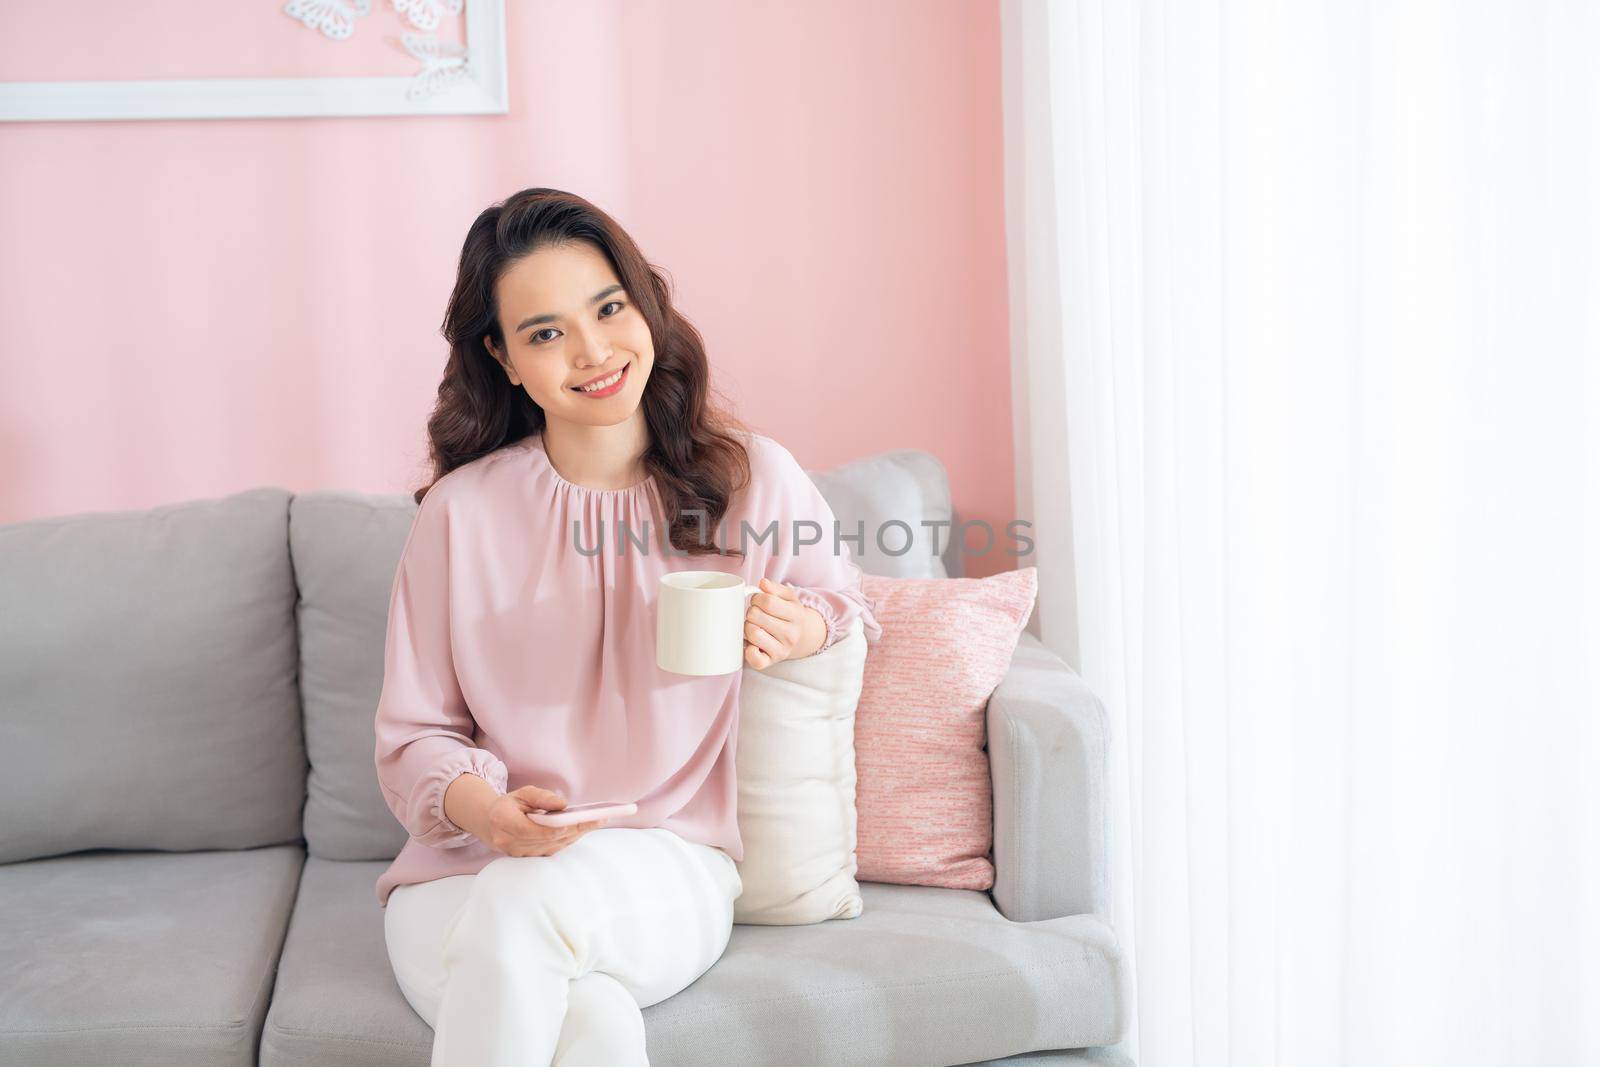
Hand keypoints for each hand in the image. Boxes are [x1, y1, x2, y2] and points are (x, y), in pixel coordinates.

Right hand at [483, 785, 608, 857]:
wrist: (490, 824)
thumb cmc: (509, 804)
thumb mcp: (523, 793)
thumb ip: (542, 797)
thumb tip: (563, 805)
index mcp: (502, 821)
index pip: (532, 829)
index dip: (555, 827)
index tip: (575, 821)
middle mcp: (508, 841)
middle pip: (547, 839)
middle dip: (574, 829)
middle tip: (598, 819)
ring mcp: (517, 853)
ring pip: (552, 846)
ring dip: (575, 835)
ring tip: (596, 822)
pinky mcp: (526, 858)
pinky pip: (551, 850)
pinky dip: (568, 840)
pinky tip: (582, 830)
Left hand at [744, 577, 825, 668]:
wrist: (801, 637)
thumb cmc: (789, 614)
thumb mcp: (788, 597)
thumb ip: (775, 588)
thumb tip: (763, 583)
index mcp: (796, 615)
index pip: (767, 601)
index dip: (757, 598)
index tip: (758, 601)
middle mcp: (791, 635)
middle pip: (755, 616)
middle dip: (751, 612)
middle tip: (756, 614)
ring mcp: (781, 650)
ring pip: (752, 633)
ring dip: (748, 627)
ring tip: (755, 626)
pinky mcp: (770, 662)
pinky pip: (754, 658)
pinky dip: (748, 650)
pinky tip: (753, 643)